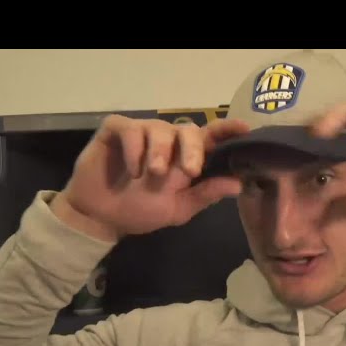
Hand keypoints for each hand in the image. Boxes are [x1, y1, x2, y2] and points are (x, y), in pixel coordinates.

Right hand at [52, 115, 249, 241]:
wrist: (101, 217)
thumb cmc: (141, 210)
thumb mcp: (178, 208)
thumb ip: (206, 194)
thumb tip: (238, 185)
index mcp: (187, 156)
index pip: (211, 138)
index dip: (228, 130)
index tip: (244, 128)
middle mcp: (168, 140)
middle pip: (188, 130)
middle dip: (192, 149)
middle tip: (189, 171)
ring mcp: (142, 132)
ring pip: (159, 128)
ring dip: (160, 152)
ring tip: (152, 174)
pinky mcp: (117, 129)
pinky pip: (131, 129)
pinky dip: (134, 148)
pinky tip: (133, 169)